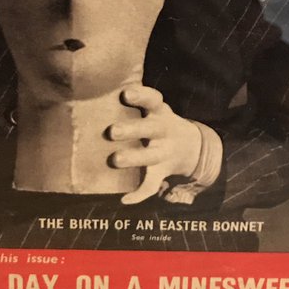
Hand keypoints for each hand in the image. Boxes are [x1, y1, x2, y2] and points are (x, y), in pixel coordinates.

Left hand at [108, 86, 201, 204]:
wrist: (190, 146)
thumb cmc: (158, 120)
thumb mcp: (155, 107)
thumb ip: (136, 100)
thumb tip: (98, 89)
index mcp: (160, 112)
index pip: (153, 100)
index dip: (141, 96)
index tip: (125, 93)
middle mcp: (163, 131)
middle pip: (149, 129)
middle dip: (131, 129)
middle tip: (112, 131)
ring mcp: (163, 152)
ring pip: (150, 156)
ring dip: (133, 158)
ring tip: (115, 160)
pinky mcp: (162, 171)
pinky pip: (152, 184)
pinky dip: (140, 194)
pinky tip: (126, 199)